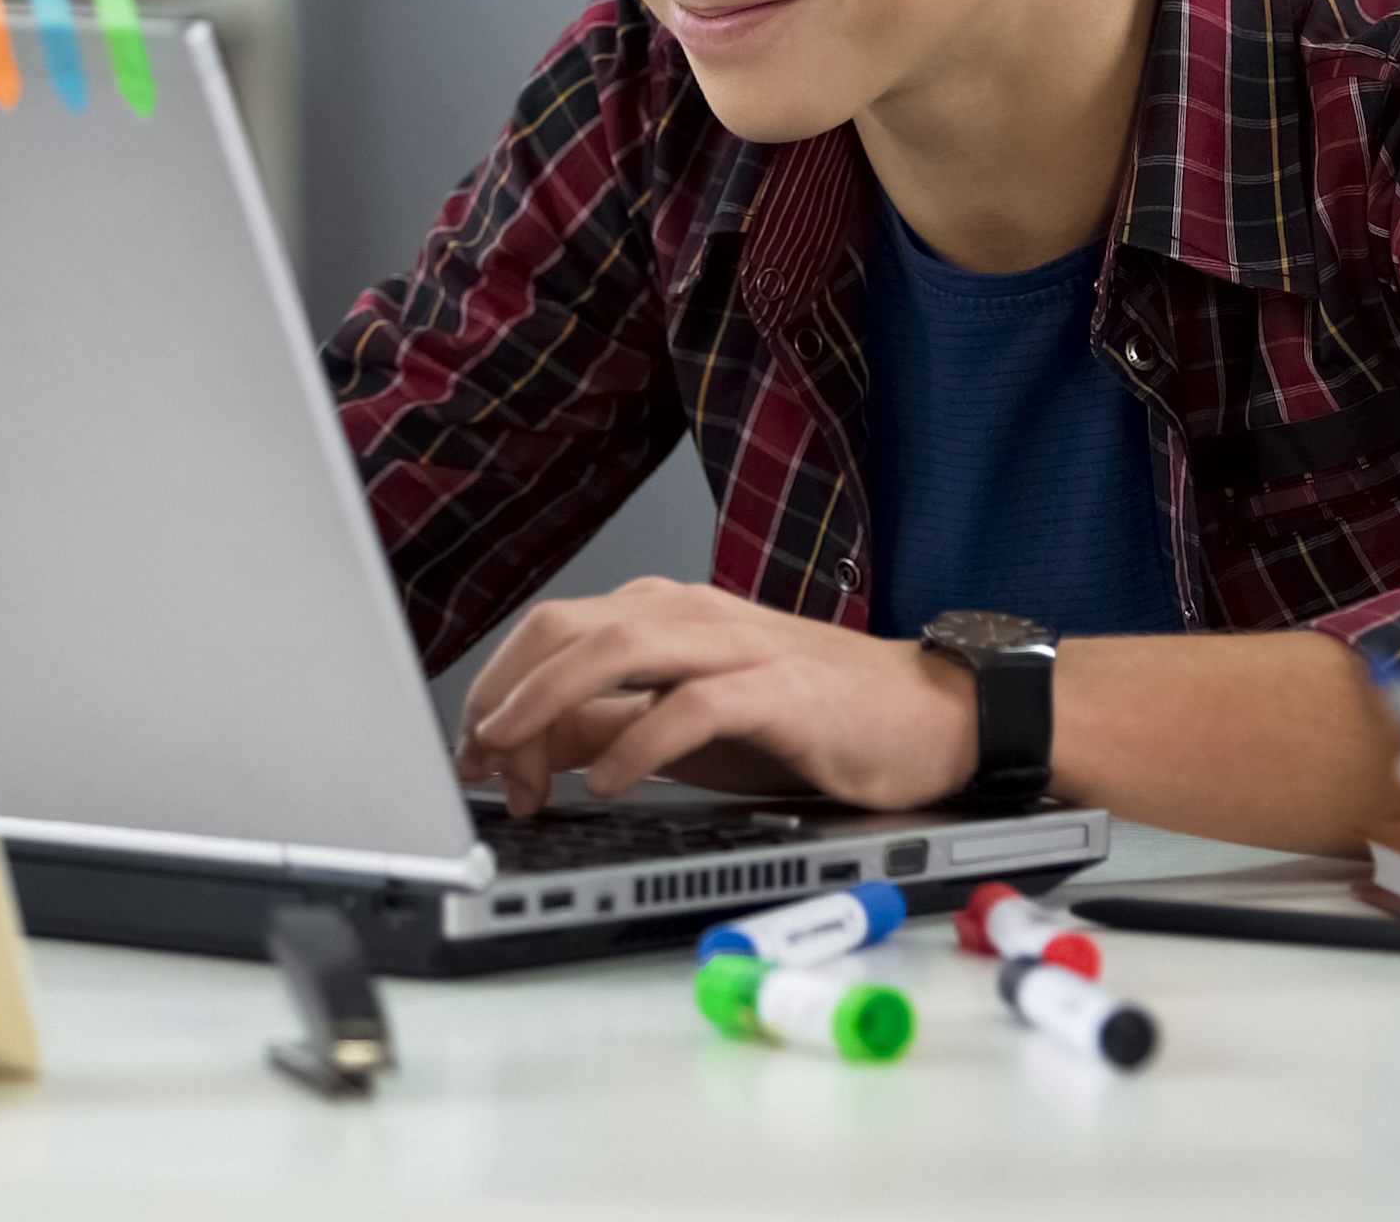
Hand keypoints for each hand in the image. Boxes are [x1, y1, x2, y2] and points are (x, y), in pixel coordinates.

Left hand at [454, 578, 977, 814]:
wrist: (924, 715)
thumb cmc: (806, 717)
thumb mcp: (688, 723)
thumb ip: (612, 724)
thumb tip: (530, 749)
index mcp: (662, 616)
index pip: (552, 631)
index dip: (497, 689)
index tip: (475, 755)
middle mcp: (692, 617)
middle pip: (568, 629)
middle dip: (507, 693)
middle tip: (481, 760)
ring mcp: (737, 647)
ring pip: (618, 648)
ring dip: (549, 702)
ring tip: (514, 754)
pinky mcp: (781, 692)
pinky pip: (695, 705)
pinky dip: (642, 744)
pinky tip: (613, 784)